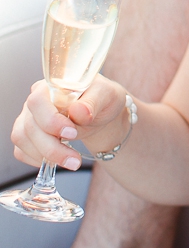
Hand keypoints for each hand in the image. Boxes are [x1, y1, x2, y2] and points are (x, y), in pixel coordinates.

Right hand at [11, 77, 128, 171]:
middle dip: (52, 147)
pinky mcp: (26, 135)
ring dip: (46, 156)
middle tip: (75, 160)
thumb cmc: (101, 99)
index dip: (51, 120)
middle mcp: (35, 101)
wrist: (98, 114)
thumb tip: (77, 111)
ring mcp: (28, 118)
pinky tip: (58, 161)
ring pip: (22, 139)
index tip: (72, 134)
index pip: (38, 101)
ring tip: (72, 162)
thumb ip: (93, 102)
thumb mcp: (106, 95)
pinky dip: (37, 160)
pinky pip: (21, 151)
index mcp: (51, 85)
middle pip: (30, 126)